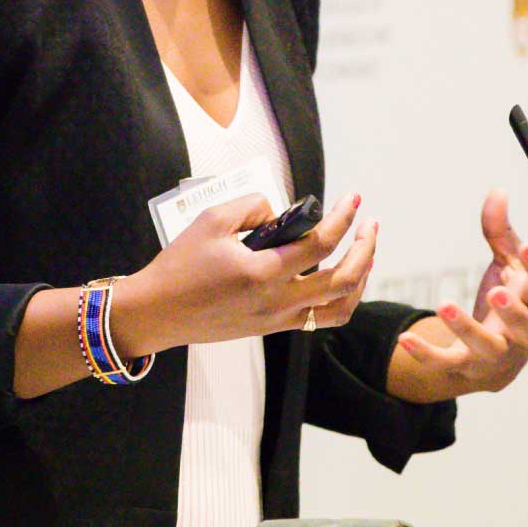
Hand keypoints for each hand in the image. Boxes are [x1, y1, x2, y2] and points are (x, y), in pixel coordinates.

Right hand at [110, 191, 377, 355]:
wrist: (158, 312)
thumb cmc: (180, 265)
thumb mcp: (211, 220)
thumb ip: (253, 207)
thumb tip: (282, 212)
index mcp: (262, 272)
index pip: (320, 244)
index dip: (342, 219)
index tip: (353, 199)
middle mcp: (276, 301)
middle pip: (343, 279)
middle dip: (365, 249)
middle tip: (369, 225)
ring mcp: (277, 319)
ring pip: (340, 307)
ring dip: (361, 278)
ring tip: (365, 252)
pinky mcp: (272, 327)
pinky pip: (321, 318)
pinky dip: (340, 298)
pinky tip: (340, 277)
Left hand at [385, 189, 527, 402]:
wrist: (489, 359)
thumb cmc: (502, 304)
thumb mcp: (505, 266)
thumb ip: (500, 232)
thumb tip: (497, 192)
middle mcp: (520, 336)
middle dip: (515, 314)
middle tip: (496, 292)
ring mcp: (494, 356)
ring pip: (488, 350)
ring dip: (468, 330)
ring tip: (445, 305)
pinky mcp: (464, 369)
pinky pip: (445, 364)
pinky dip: (425, 354)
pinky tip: (404, 338)